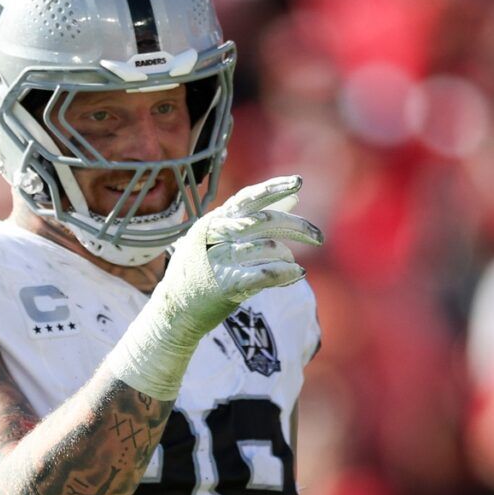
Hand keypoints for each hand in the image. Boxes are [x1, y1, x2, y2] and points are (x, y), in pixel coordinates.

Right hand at [106, 174, 322, 398]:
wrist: (175, 312)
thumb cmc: (202, 273)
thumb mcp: (221, 239)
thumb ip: (256, 218)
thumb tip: (294, 197)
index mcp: (213, 220)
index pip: (247, 197)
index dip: (273, 188)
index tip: (299, 182)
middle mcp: (214, 236)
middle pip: (264, 221)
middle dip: (297, 227)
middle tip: (319, 237)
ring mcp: (218, 259)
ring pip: (268, 248)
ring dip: (287, 257)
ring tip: (292, 265)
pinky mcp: (225, 285)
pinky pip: (265, 274)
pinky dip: (285, 274)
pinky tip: (296, 275)